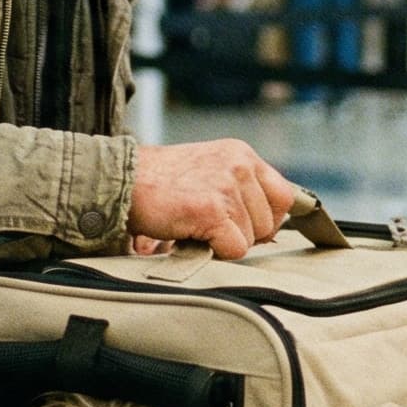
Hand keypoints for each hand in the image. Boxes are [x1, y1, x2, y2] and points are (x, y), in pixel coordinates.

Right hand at [130, 139, 295, 259]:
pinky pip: (234, 249)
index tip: (239, 224)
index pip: (283, 197)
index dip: (265, 219)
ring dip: (224, 242)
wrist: (123, 181)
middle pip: (270, 223)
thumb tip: (271, 231)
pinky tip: (191, 233)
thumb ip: (241, 190)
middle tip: (208, 225)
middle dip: (243, 234)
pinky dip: (213, 251)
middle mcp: (240, 166)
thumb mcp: (210, 171)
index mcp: (242, 154)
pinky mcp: (212, 209)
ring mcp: (227, 186)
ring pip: (251, 239)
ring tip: (194, 225)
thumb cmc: (162, 184)